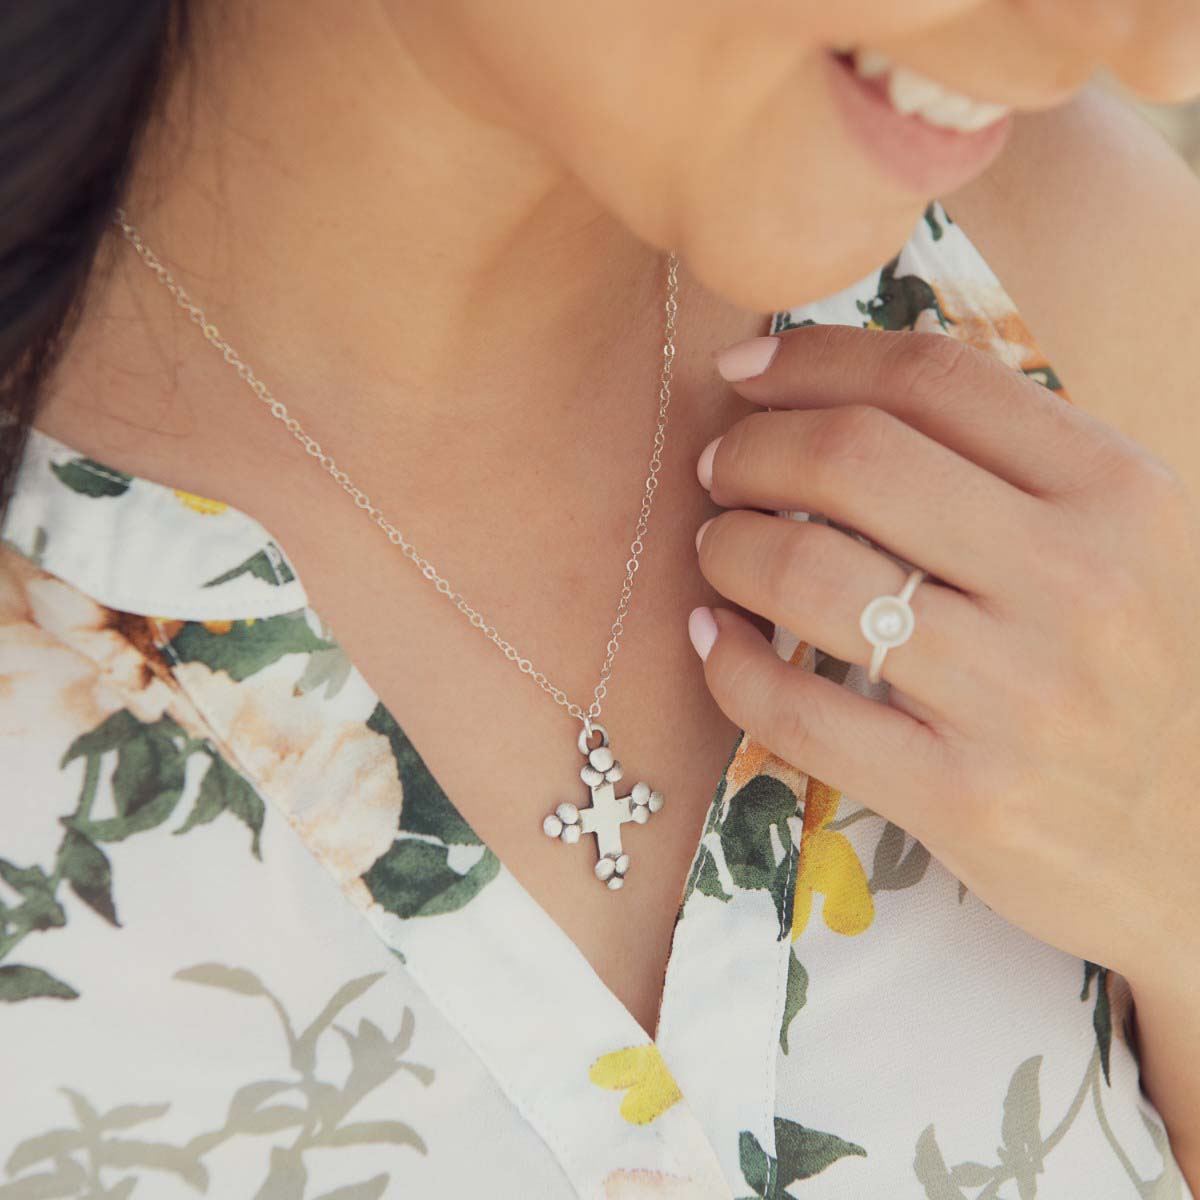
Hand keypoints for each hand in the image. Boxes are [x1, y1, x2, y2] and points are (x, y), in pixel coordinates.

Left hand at [690, 325, 1199, 993]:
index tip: (744, 368)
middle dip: (751, 449)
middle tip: (720, 467)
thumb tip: (839, 390)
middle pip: (853, 459)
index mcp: (1118, 494)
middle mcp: (1077, 582)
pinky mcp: (963, 797)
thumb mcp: (1123, 542)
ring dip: (728, 547)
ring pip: (808, 575)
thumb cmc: (1140, 672)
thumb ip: (1010, 463)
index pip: (930, 379)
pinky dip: (727, 663)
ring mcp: (1019, 696)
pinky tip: (713, 638)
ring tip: (720, 547)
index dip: (811, 359)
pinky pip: (796, 710)